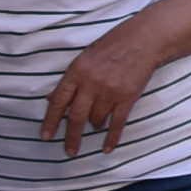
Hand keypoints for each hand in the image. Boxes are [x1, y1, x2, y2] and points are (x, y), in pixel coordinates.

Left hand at [42, 25, 166, 157]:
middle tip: (69, 151)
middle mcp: (91, 83)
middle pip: (76, 117)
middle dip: (71, 137)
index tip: (45, 137)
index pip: (58, 101)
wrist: (145, 39)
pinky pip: (117, 123)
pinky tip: (107, 148)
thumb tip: (51, 99)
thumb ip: (70, 79)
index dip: (51, 121)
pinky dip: (112, 138)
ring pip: (96, 119)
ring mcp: (110, 91)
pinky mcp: (127, 97)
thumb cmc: (114, 44)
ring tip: (96, 125)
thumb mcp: (85, 57)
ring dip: (95, 125)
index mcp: (77, 72)